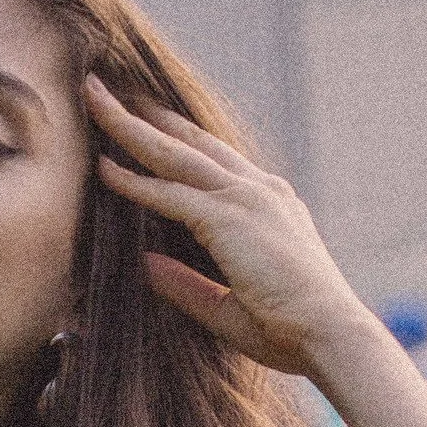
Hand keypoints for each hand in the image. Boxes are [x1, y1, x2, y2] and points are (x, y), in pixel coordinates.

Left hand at [86, 76, 355, 374]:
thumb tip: (146, 263)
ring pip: (173, 154)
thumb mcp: (229, 305)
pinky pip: (170, 194)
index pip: (215, 160)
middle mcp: (260, 190)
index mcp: (271, 204)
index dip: (178, 138)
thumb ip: (186, 284)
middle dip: (147, 114)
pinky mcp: (230, 218)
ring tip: (93, 99)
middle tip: (110, 90)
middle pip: (190, 142)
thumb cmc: (293, 331)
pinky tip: (102, 168)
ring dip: (129, 126)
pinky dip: (133, 181)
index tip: (147, 119)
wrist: (332, 336)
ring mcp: (247, 198)